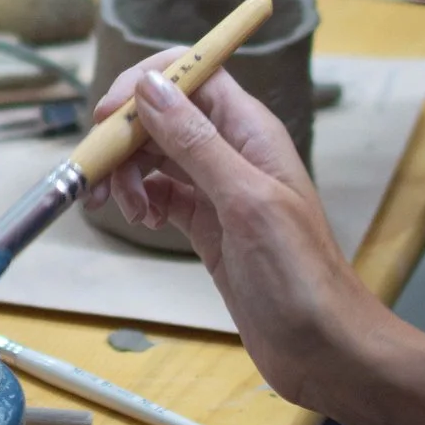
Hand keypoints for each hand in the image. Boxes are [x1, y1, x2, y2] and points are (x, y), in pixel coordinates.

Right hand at [88, 55, 381, 409]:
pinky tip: (144, 222)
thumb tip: (150, 87)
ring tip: (124, 209)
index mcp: (251, 131)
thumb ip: (196, 143)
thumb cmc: (300, 277)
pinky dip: (142, 201)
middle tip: (99, 172)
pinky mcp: (206, 224)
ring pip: (155, 155)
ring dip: (128, 173)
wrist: (325, 349)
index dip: (147, 83)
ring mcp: (218, 189)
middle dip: (126, 135)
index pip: (193, 75)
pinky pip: (160, 193)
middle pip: (164, 114)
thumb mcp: (245, 202)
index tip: (110, 115)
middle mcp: (233, 151)